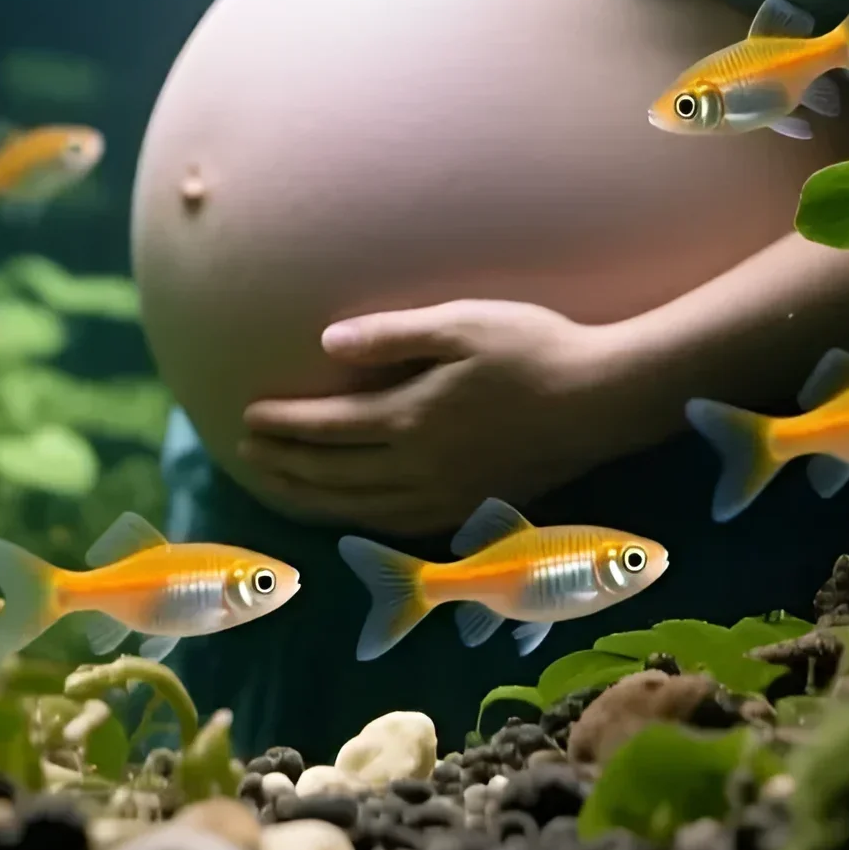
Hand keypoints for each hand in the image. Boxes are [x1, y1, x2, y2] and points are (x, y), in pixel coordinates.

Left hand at [238, 300, 629, 536]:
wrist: (602, 400)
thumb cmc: (533, 347)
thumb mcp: (460, 324)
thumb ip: (392, 336)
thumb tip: (326, 343)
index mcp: (412, 420)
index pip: (328, 429)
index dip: (284, 425)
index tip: (247, 416)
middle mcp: (420, 469)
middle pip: (333, 476)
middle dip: (285, 466)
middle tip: (246, 453)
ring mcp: (447, 496)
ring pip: (359, 509)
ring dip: (312, 499)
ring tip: (279, 485)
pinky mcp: (471, 508)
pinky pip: (397, 525)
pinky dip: (358, 520)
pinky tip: (350, 511)